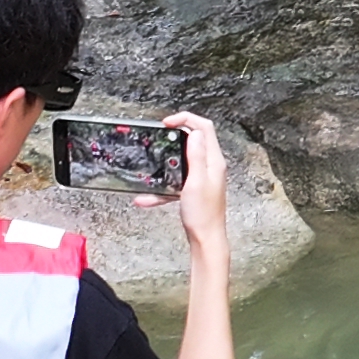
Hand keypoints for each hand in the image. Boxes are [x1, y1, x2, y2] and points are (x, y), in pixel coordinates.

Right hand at [165, 110, 231, 252]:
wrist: (205, 239)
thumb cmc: (203, 214)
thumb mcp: (196, 181)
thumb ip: (196, 156)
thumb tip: (194, 132)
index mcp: (214, 161)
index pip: (204, 127)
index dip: (186, 119)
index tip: (167, 123)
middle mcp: (210, 166)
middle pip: (195, 139)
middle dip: (176, 134)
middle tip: (159, 136)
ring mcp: (203, 177)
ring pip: (183, 159)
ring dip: (167, 160)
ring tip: (153, 162)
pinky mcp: (194, 188)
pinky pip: (176, 180)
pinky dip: (162, 187)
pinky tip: (145, 199)